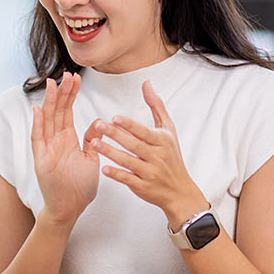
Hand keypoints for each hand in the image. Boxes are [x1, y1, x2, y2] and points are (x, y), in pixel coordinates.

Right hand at [31, 72, 104, 226]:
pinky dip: (38, 124)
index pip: (68, 111)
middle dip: (62, 92)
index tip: (75, 78)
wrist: (70, 208)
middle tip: (67, 75)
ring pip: (47, 120)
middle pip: (57, 111)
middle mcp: (56, 140)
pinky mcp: (41, 160)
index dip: (71, 94)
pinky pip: (38, 138)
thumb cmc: (80, 186)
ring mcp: (47, 149)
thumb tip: (100, 123)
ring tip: (52, 84)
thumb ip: (92, 140)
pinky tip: (39, 109)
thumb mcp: (91, 158)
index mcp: (68, 139)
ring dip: (49, 102)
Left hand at [92, 80, 207, 228]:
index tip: (115, 117)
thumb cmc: (171, 156)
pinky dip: (116, 174)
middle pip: (134, 145)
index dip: (129, 125)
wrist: (179, 190)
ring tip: (94, 143)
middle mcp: (157, 156)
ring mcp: (150, 173)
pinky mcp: (143, 187)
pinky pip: (128, 179)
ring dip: (110, 152)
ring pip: (128, 161)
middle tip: (99, 125)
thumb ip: (156, 106)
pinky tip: (104, 168)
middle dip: (116, 135)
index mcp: (162, 141)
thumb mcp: (168, 129)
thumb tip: (146, 83)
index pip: (144, 131)